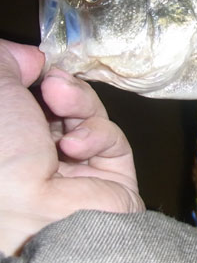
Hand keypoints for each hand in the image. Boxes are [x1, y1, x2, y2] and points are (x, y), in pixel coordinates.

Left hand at [0, 39, 143, 255]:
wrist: (32, 213)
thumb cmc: (0, 155)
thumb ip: (7, 61)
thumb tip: (30, 56)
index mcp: (13, 142)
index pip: (32, 103)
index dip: (38, 79)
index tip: (37, 64)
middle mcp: (40, 157)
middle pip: (64, 108)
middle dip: (61, 89)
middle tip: (52, 81)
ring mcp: (77, 169)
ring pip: (91, 118)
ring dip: (79, 105)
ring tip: (61, 101)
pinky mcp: (112, 177)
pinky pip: (112, 141)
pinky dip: (97, 136)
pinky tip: (75, 145)